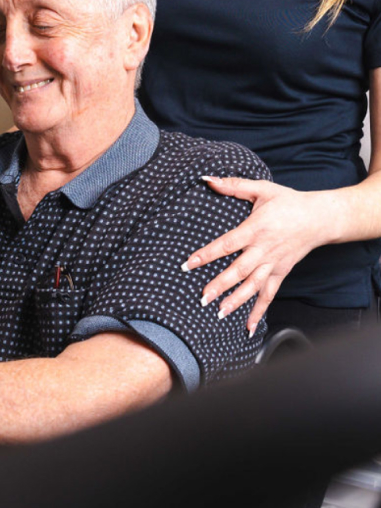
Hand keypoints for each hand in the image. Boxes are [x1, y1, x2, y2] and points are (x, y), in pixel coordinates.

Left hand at [182, 178, 324, 330]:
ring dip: (237, 301)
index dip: (207, 254)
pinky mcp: (281, 273)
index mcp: (256, 228)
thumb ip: (233, 185)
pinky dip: (259, 312)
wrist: (319, 218)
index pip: (227, 243)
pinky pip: (269, 295)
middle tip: (202, 298)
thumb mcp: (262, 188)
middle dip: (220, 285)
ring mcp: (274, 264)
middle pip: (239, 270)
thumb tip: (207, 179)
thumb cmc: (289, 202)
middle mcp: (264, 249)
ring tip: (220, 313)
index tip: (188, 264)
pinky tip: (249, 327)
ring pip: (253, 286)